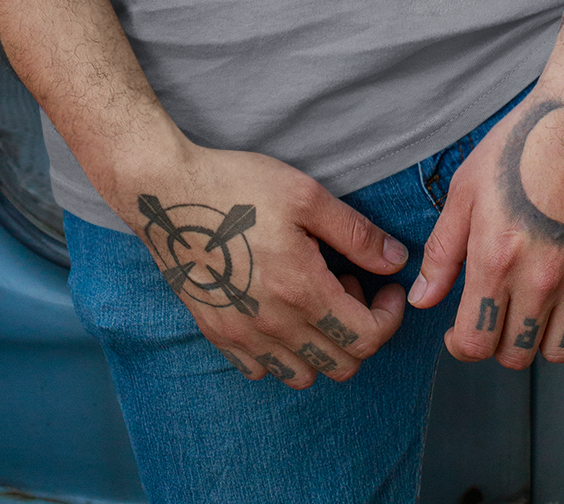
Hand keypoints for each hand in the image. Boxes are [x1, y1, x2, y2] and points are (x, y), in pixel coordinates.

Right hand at [123, 145, 408, 387]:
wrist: (166, 194)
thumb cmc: (237, 186)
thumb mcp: (305, 195)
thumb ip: (356, 233)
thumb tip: (396, 261)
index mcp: (301, 291)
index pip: (368, 337)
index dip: (390, 315)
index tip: (388, 287)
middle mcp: (274, 325)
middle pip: (342, 365)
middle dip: (360, 330)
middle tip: (348, 284)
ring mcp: (243, 336)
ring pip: (303, 376)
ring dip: (323, 346)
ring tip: (314, 297)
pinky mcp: (218, 335)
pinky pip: (262, 371)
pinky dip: (283, 353)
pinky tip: (280, 309)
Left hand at [407, 79, 563, 367]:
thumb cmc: (519, 145)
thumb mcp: (467, 188)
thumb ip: (444, 251)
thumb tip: (423, 300)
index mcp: (496, 258)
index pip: (475, 343)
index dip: (461, 344)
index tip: (459, 332)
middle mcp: (541, 279)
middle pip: (516, 354)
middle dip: (498, 342)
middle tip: (496, 314)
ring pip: (560, 351)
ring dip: (541, 339)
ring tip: (532, 309)